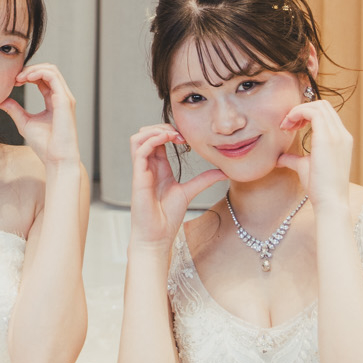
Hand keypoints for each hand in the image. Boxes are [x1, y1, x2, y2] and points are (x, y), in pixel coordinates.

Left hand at [0, 63, 80, 169]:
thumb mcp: (24, 122)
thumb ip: (14, 109)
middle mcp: (61, 96)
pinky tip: (26, 78)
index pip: (42, 78)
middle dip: (29, 69)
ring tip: (19, 78)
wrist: (57, 159)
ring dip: (33, 69)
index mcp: (54, 100)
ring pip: (51, 70)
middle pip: (47, 70)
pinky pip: (53, 76)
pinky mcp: (65, 100)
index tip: (13, 82)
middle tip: (14, 78)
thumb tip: (0, 100)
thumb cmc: (44, 145)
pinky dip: (38, 73)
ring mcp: (65, 97)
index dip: (27, 75)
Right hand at [128, 124, 225, 249]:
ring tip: (173, 134)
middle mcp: (147, 167)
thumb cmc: (167, 218)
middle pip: (145, 135)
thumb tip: (223, 172)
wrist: (157, 236)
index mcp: (158, 168)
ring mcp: (141, 171)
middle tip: (181, 134)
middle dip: (162, 127)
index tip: (187, 138)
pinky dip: (153, 139)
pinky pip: (139, 150)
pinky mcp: (138, 177)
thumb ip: (204, 179)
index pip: (158, 140)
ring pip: (138, 138)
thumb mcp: (190, 192)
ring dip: (155, 130)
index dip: (170, 132)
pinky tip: (169, 140)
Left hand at [276, 100, 352, 210]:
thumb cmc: (319, 187)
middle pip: (323, 105)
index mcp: (340, 139)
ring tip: (286, 125)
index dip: (306, 114)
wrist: (330, 200)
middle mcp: (342, 134)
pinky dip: (298, 113)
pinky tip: (288, 125)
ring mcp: (337, 135)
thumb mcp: (304, 167)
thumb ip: (293, 159)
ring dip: (298, 111)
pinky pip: (313, 113)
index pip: (326, 114)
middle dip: (302, 109)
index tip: (291, 126)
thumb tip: (279, 159)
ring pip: (319, 106)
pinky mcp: (328, 139)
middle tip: (286, 124)